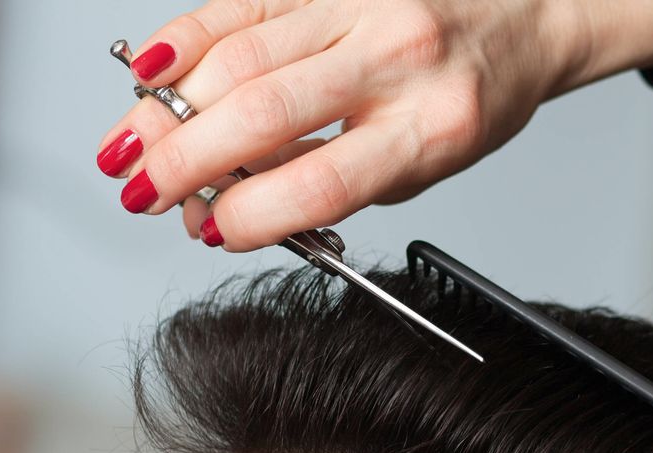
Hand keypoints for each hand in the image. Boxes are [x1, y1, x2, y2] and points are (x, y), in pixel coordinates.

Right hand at [94, 0, 652, 248]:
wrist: (522, 14)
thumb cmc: (467, 100)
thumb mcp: (417, 166)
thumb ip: (328, 187)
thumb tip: (222, 207)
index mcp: (429, 128)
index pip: (321, 181)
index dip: (250, 212)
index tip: (208, 230)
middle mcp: (396, 57)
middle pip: (264, 110)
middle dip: (185, 159)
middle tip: (140, 191)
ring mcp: (361, 7)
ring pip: (240, 54)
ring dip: (167, 106)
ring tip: (129, 147)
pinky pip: (242, 6)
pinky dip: (186, 39)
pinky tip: (150, 70)